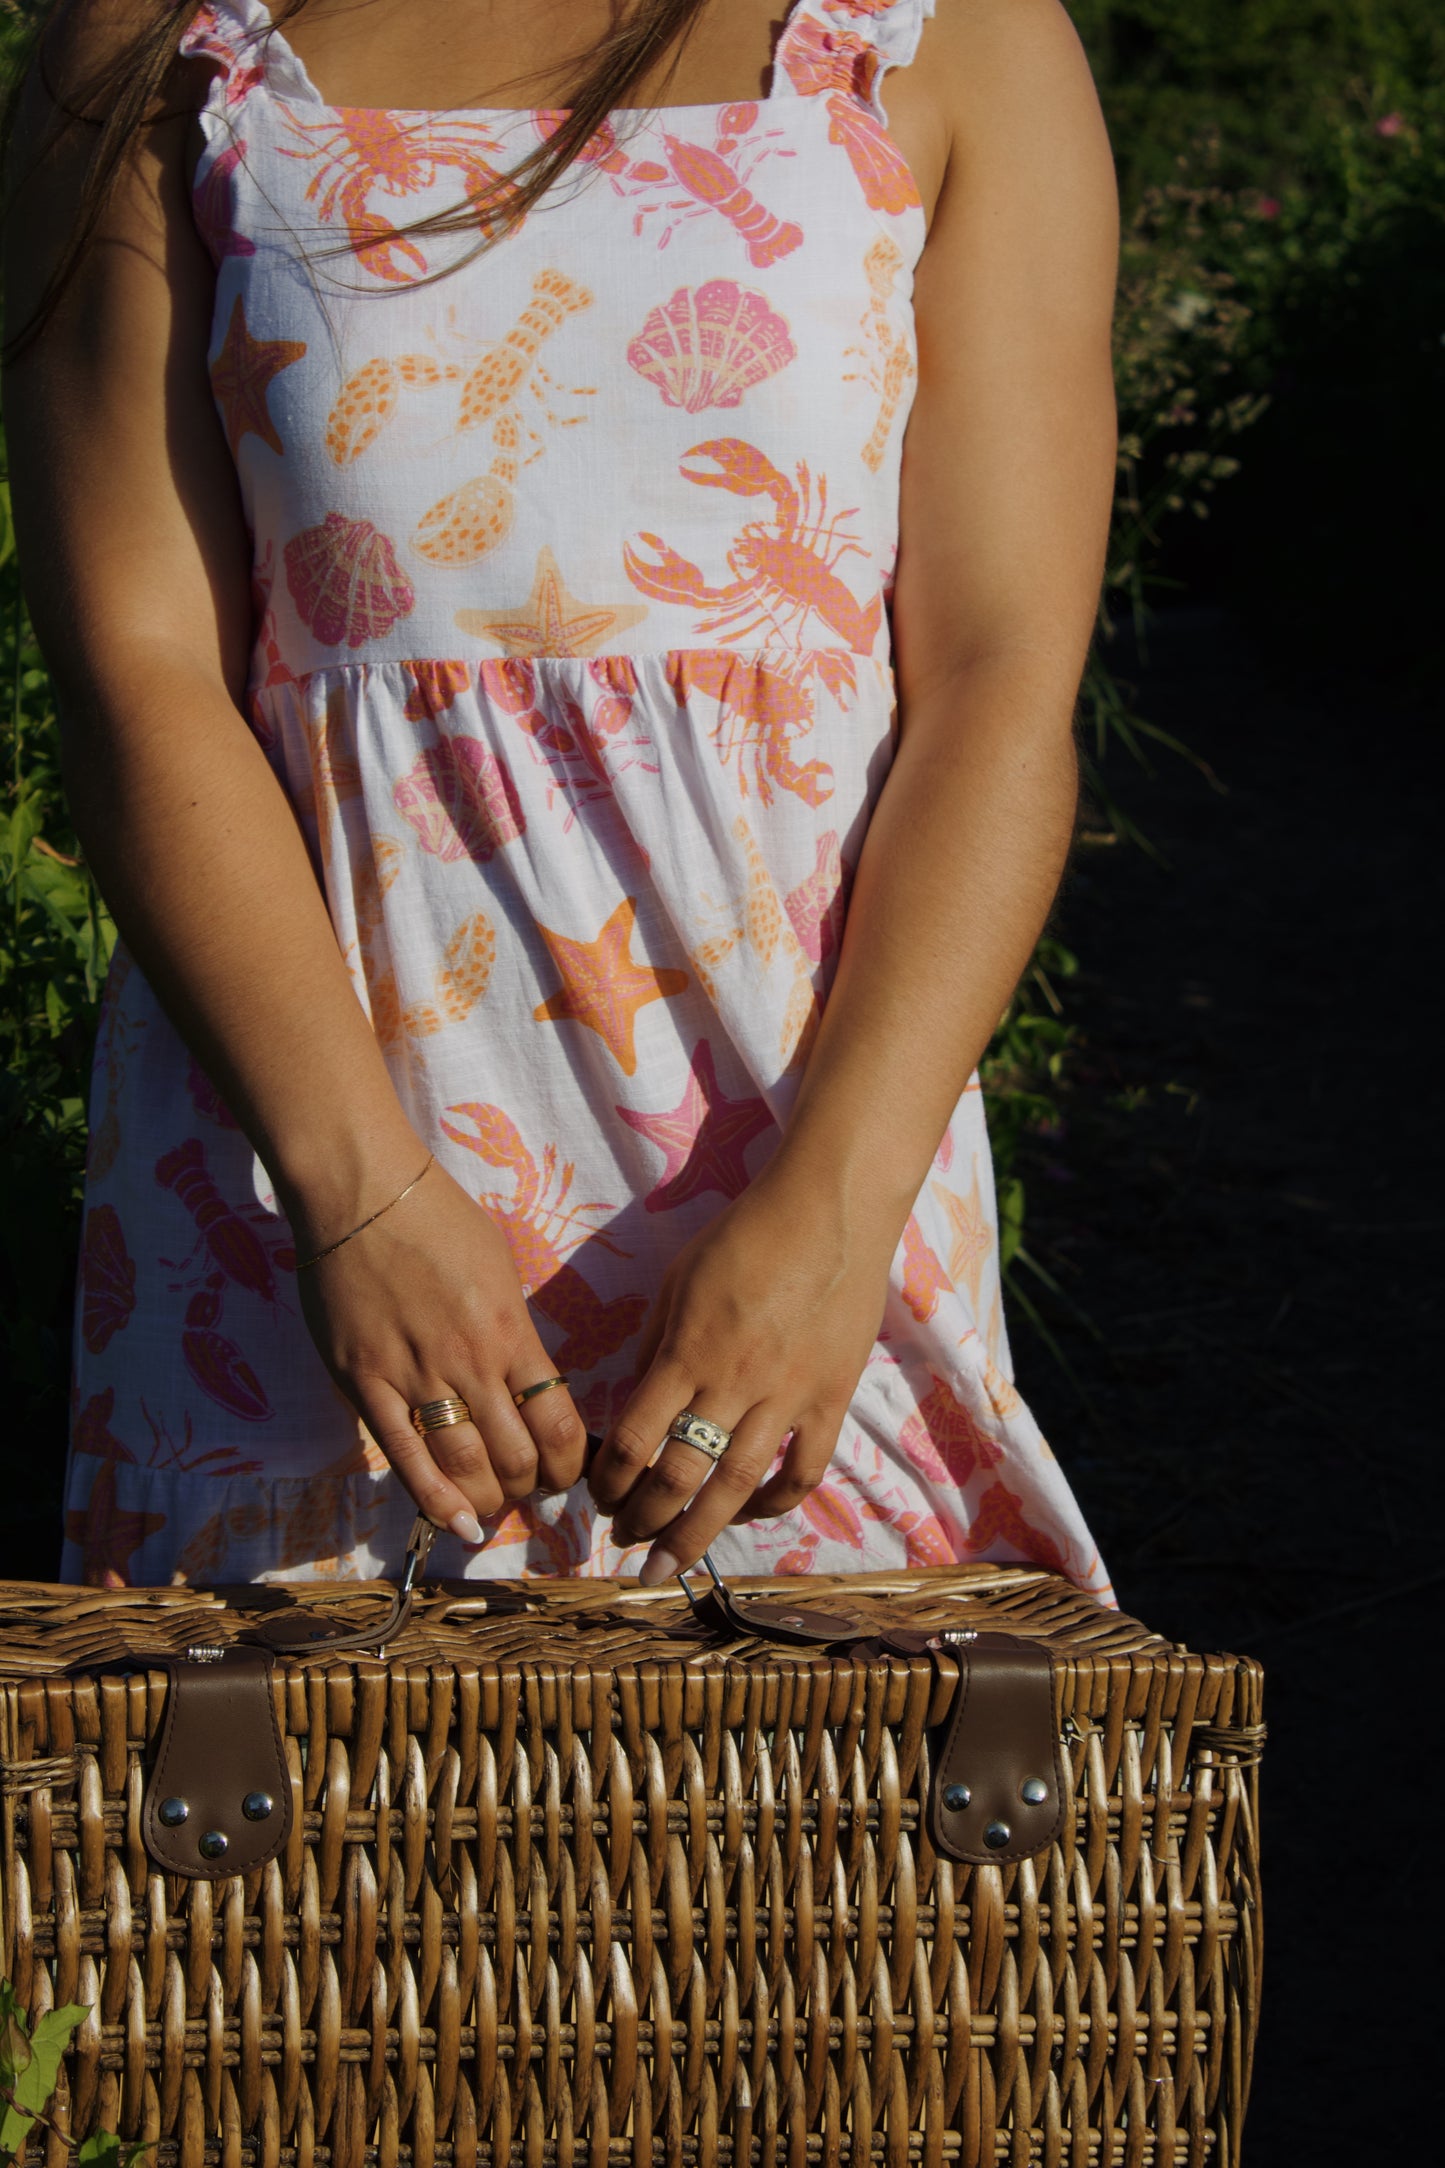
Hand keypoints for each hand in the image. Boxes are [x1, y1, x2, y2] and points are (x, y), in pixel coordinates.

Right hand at [292, 1152, 585, 1539]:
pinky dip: (434, 1501)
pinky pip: (403, 1458)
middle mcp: (470, 1362)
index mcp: (511, 1332)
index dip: (571, 1464)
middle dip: (531, 1488)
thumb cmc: (437, 1219)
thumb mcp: (499, 1268)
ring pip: (464, 1466)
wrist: (362, 1192)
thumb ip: (514, 1330)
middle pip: (516, 1455)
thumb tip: (530, 1380)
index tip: (568, 1473)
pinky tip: (458, 1525)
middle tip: (530, 1493)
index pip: (560, 1423)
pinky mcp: (365, 1383)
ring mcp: (415, 1375)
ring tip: (496, 1508)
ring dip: (489, 1499)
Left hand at [587, 1163, 896, 1579]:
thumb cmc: (744, 1236)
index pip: (636, 1436)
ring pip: (739, 1484)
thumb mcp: (677, 1279)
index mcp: (687, 1351)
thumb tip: (636, 1398)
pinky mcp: (831, 1396)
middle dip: (646, 1519)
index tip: (599, 1497)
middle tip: (627, 1543)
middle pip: (681, 1474)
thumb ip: (656, 1344)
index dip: (611, 1479)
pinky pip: (804, 1467)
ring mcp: (788, 1394)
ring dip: (700, 1531)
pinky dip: (777, 1501)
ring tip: (674, 1564)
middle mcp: (734, 1382)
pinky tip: (752, 1513)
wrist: (828, 1210)